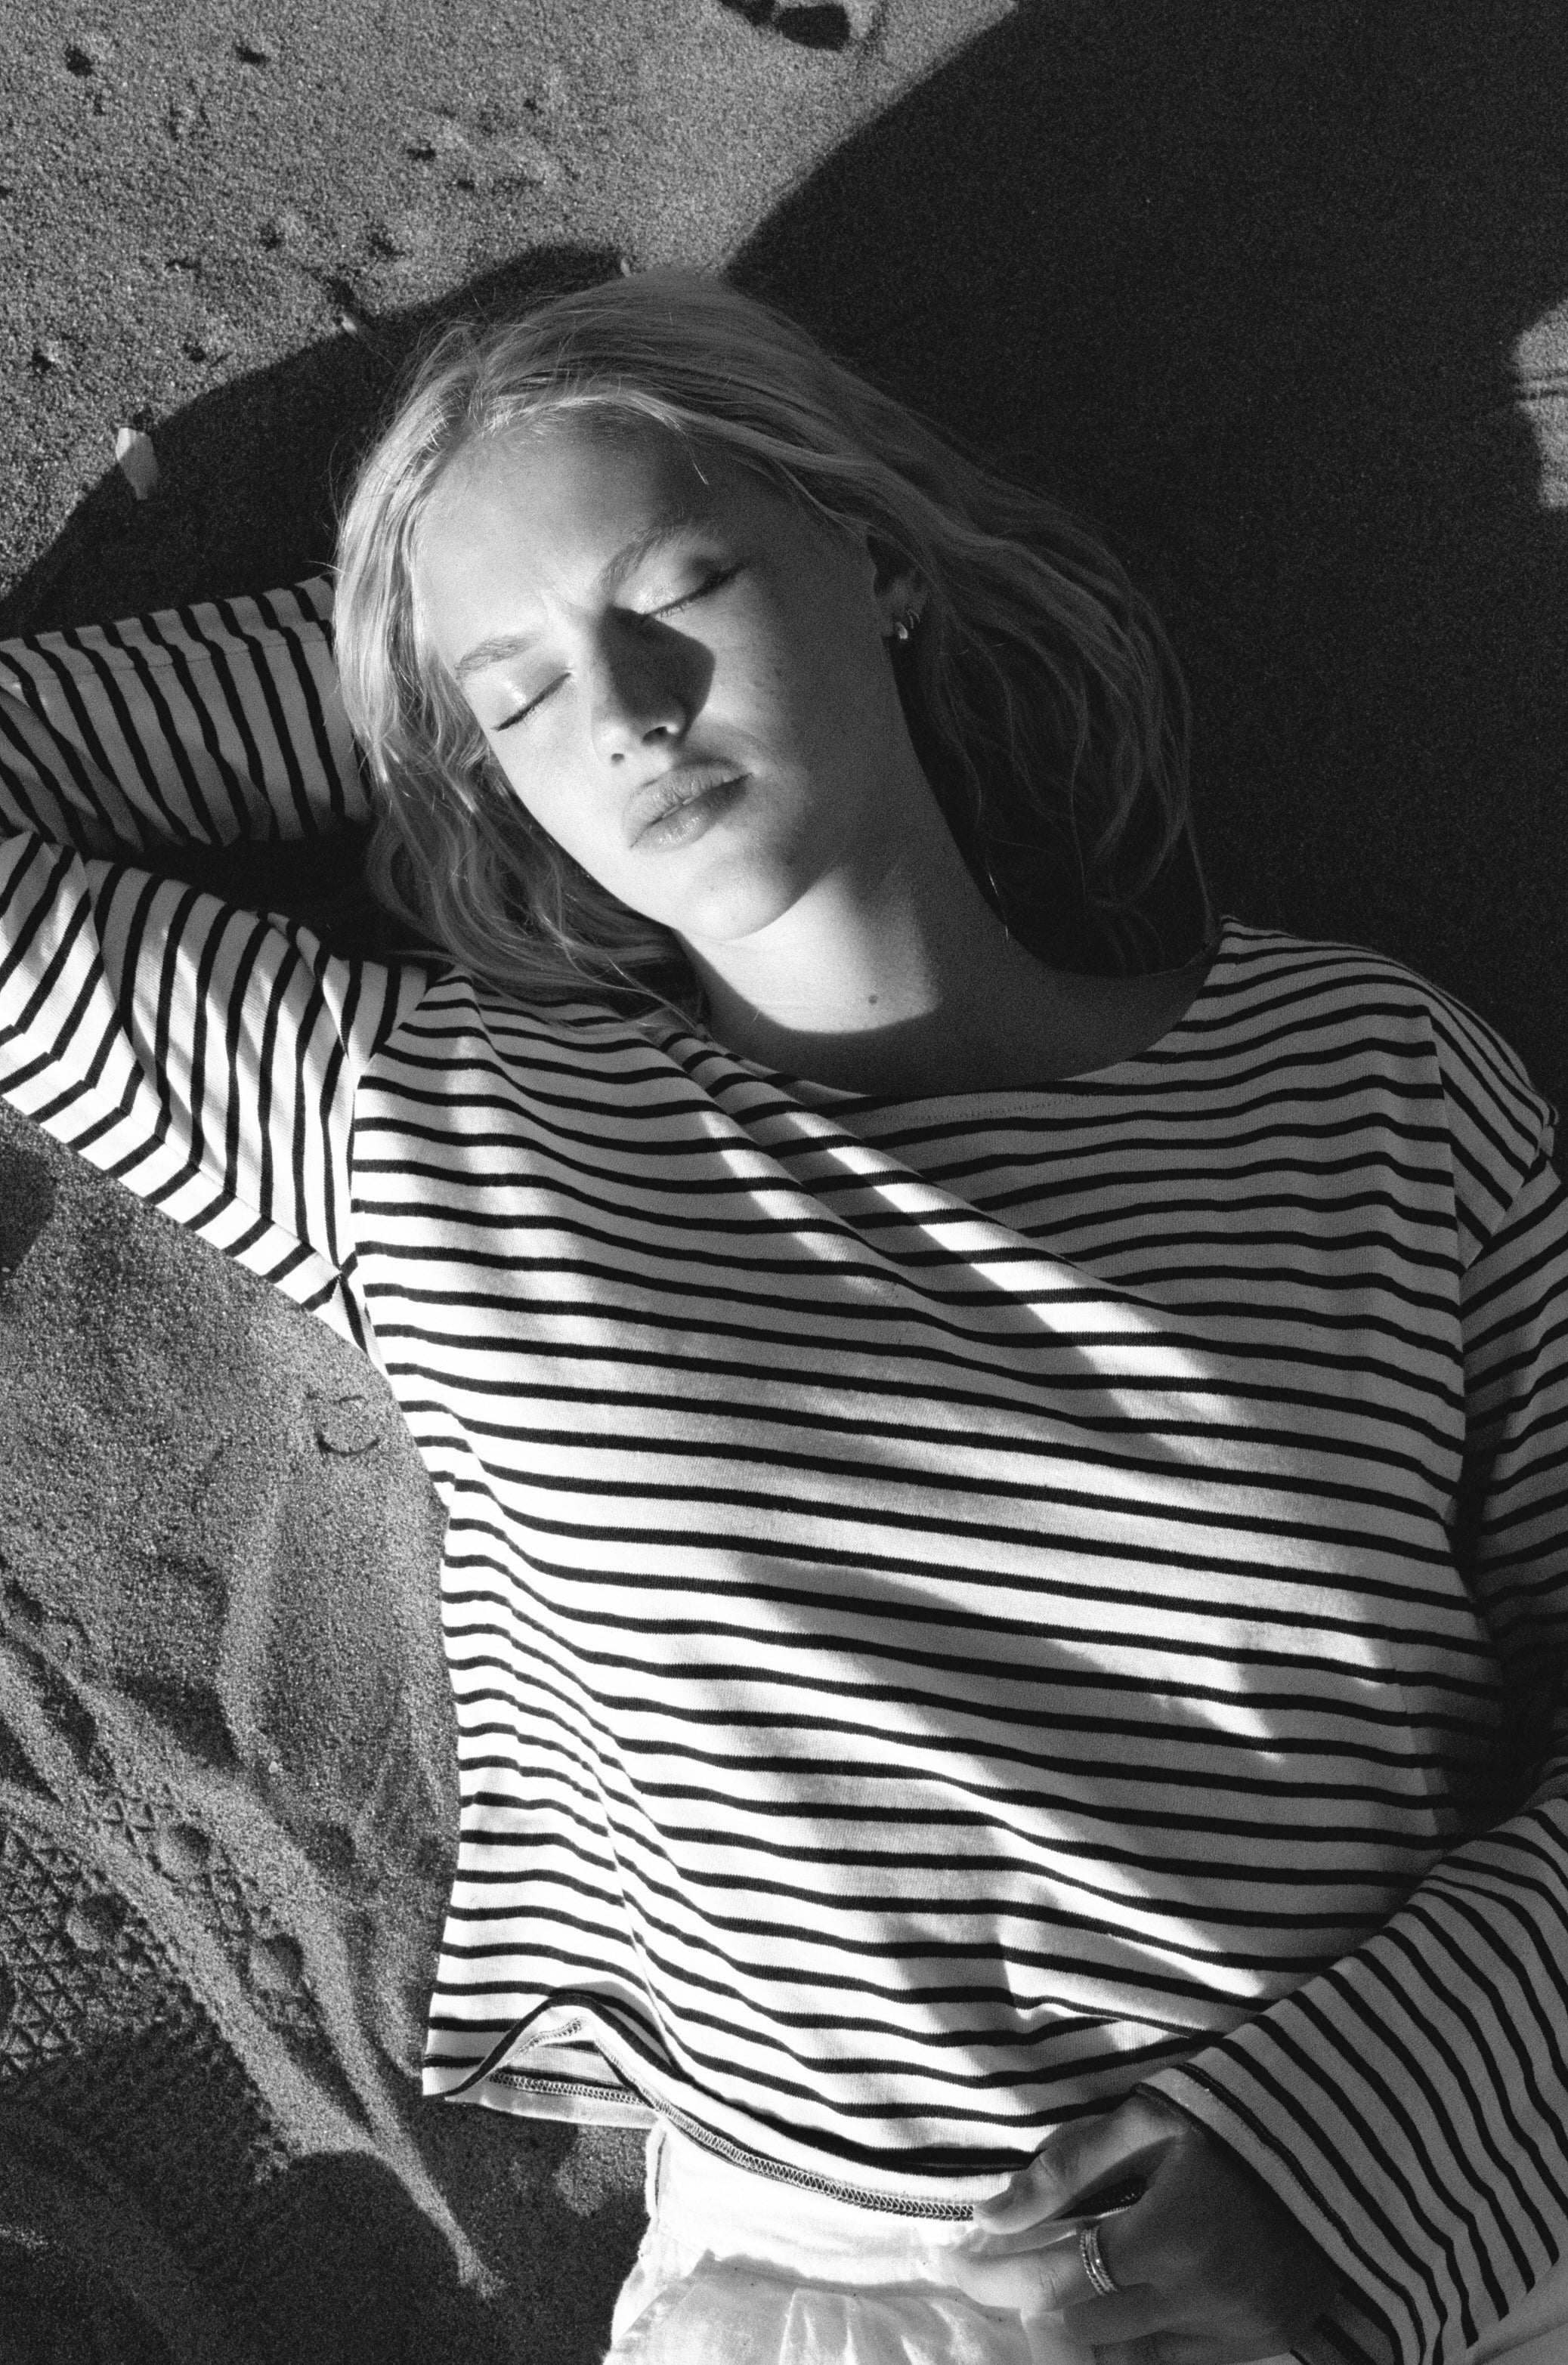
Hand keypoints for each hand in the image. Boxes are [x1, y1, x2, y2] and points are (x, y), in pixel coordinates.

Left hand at [949, 2090, 1339, 2364]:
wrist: (1341, 2142)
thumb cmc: (1231, 2119)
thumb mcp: (1146, 2123)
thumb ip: (1065, 2169)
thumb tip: (988, 2212)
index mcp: (1166, 2237)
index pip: (1052, 2280)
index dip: (992, 2275)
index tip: (952, 2262)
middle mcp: (1200, 2299)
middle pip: (1083, 2327)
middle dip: (1038, 2298)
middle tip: (1012, 2262)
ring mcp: (1237, 2330)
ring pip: (1129, 2355)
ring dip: (1089, 2325)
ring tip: (1072, 2278)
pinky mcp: (1264, 2342)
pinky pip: (1179, 2360)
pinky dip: (1143, 2338)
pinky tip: (1128, 2298)